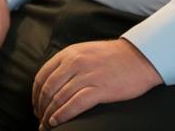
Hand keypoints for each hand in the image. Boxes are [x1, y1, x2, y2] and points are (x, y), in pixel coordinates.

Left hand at [32, 38, 162, 127]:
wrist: (139, 57)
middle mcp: (74, 63)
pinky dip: (62, 115)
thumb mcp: (84, 52)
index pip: (42, 75)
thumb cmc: (113, 56)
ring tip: (46, 124)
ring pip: (59, 98)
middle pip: (48, 88)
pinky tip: (56, 121)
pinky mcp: (99, 89)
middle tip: (40, 117)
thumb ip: (68, 63)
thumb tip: (54, 80)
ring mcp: (86, 76)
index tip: (36, 105)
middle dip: (40, 106)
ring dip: (49, 114)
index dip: (35, 93)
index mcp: (68, 54)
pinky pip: (74, 104)